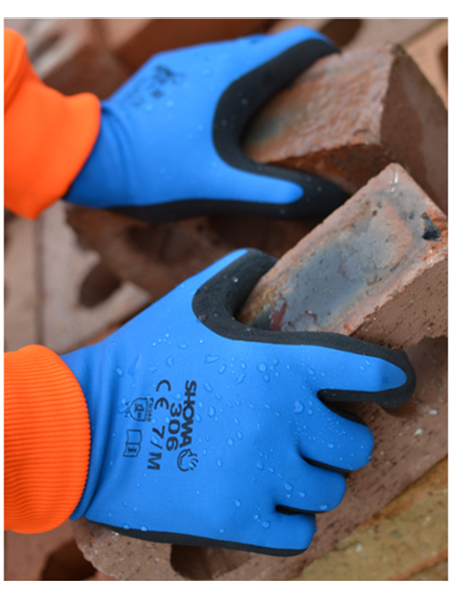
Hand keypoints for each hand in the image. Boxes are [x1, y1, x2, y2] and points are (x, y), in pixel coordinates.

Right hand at [61, 249, 414, 554]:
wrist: (90, 425)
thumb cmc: (145, 357)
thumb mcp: (193, 300)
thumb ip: (241, 274)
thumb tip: (268, 268)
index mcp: (281, 366)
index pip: (372, 373)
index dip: (393, 377)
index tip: (393, 383)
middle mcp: (284, 424)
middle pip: (356, 445)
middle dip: (341, 435)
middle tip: (313, 429)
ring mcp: (263, 478)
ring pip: (329, 490)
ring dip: (314, 476)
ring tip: (284, 463)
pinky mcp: (238, 522)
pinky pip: (299, 531)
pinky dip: (290, 515)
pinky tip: (265, 496)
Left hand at [65, 27, 346, 221]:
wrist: (89, 158)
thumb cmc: (155, 172)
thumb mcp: (220, 187)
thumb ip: (273, 193)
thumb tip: (322, 197)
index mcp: (233, 77)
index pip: (296, 46)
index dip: (324, 56)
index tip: (338, 78)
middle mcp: (211, 57)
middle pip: (268, 50)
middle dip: (294, 70)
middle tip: (309, 104)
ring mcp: (184, 62)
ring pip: (236, 58)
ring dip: (260, 75)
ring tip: (271, 110)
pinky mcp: (164, 73)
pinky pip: (209, 68)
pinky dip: (230, 82)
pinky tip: (224, 114)